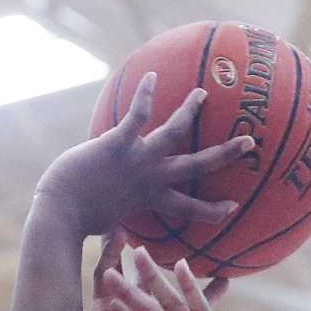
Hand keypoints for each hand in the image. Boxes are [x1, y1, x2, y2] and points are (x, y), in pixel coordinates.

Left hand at [36, 72, 255, 236]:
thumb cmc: (78, 219)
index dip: (212, 211)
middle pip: (197, 165)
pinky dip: (146, 94)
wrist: (60, 211)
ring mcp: (137, 159)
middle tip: (249, 142)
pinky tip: (152, 75)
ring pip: (174, 132)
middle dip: (226, 154)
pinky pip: (138, 114)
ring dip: (190, 111)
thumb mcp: (107, 222)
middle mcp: (151, 178)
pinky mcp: (118, 143)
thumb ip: (117, 219)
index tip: (232, 207)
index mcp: (150, 199)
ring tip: (202, 94)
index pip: (190, 209)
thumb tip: (116, 234)